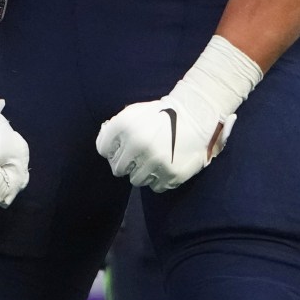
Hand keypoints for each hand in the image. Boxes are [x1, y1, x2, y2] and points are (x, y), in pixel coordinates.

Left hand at [98, 36, 261, 192]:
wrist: (195, 116)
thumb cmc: (160, 115)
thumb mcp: (133, 112)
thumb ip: (114, 128)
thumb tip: (103, 148)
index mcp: (125, 127)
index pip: (104, 150)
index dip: (113, 148)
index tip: (125, 145)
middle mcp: (138, 145)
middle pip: (117, 169)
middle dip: (127, 163)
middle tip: (141, 154)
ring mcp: (155, 162)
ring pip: (136, 180)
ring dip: (143, 172)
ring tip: (155, 158)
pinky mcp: (170, 175)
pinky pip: (155, 187)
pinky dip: (159, 179)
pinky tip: (166, 164)